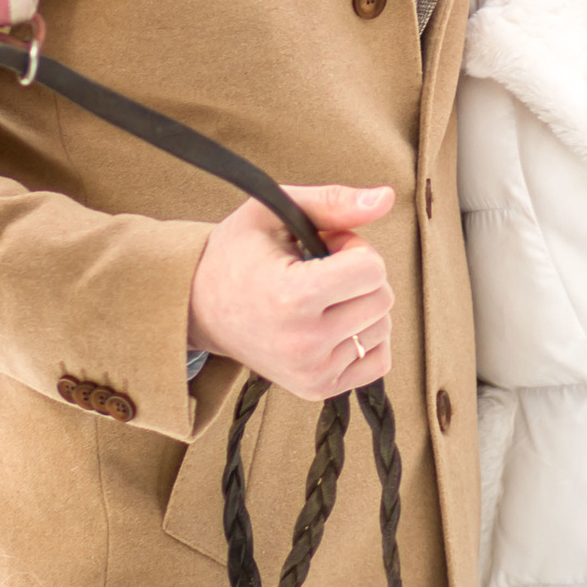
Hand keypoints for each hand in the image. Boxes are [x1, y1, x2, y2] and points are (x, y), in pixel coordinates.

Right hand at [186, 184, 395, 400]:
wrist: (199, 308)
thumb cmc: (237, 254)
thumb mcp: (274, 212)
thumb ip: (333, 202)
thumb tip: (387, 196)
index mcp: (291, 297)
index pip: (371, 269)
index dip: (352, 247)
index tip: (324, 246)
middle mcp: (303, 343)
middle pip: (381, 298)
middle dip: (360, 274)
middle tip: (321, 269)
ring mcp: (311, 373)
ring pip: (382, 328)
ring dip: (361, 305)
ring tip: (320, 295)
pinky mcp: (317, 389)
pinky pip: (378, 361)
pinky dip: (364, 337)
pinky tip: (332, 322)